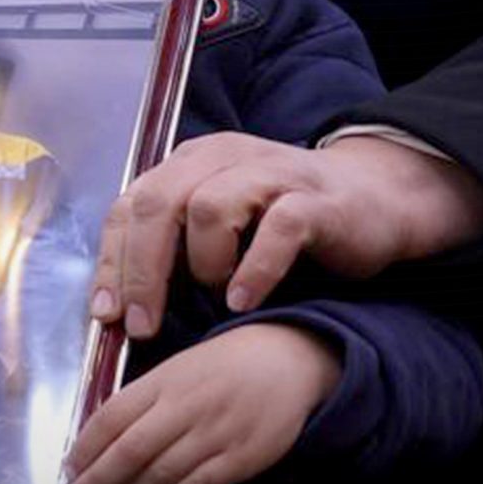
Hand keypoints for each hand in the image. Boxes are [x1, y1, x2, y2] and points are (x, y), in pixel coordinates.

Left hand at [67, 321, 339, 483]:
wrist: (287, 359)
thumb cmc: (223, 365)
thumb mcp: (178, 367)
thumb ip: (145, 398)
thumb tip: (102, 435)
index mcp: (163, 381)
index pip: (112, 416)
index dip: (86, 446)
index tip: (69, 469)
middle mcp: (184, 407)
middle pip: (130, 449)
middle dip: (99, 479)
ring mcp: (214, 434)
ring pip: (160, 472)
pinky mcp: (241, 458)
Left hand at [93, 133, 482, 337]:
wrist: (376, 199)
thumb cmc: (286, 221)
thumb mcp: (221, 226)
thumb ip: (175, 247)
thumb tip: (123, 303)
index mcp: (190, 163)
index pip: (131, 206)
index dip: (112, 260)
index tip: (106, 313)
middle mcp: (224, 159)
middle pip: (159, 204)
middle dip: (141, 271)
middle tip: (142, 325)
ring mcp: (271, 175)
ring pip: (208, 207)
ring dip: (201, 264)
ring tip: (212, 298)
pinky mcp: (315, 201)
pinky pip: (277, 228)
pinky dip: (254, 268)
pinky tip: (244, 301)